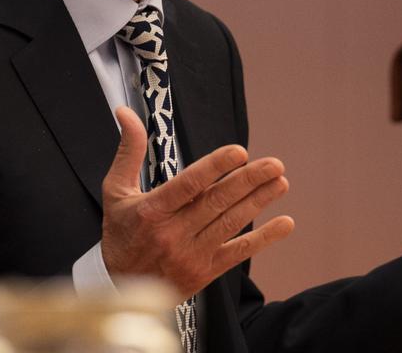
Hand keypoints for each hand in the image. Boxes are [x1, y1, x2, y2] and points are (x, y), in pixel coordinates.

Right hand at [100, 107, 294, 297]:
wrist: (120, 289)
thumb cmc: (121, 233)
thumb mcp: (116, 191)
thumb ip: (128, 151)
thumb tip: (126, 112)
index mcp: (152, 211)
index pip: (188, 185)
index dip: (215, 167)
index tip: (239, 152)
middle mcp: (172, 233)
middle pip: (216, 202)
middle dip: (249, 181)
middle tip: (274, 164)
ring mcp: (191, 255)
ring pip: (230, 224)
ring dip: (259, 202)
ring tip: (281, 182)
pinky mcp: (205, 272)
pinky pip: (238, 252)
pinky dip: (264, 239)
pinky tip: (284, 223)